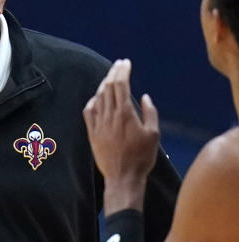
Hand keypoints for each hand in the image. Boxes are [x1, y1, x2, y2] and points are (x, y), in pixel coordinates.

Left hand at [83, 59, 158, 210]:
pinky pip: (88, 113)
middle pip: (108, 88)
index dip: (122, 71)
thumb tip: (145, 96)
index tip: (126, 63)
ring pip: (98, 98)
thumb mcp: (154, 134)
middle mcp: (109, 117)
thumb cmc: (142, 157)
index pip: (120, 85)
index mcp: (125, 114)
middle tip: (119, 64)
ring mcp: (98, 125)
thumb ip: (150, 113)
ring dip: (103, 85)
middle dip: (114, 73)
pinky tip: (96, 98)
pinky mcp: (92, 134)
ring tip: (110, 78)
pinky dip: (93, 101)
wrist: (123, 177)